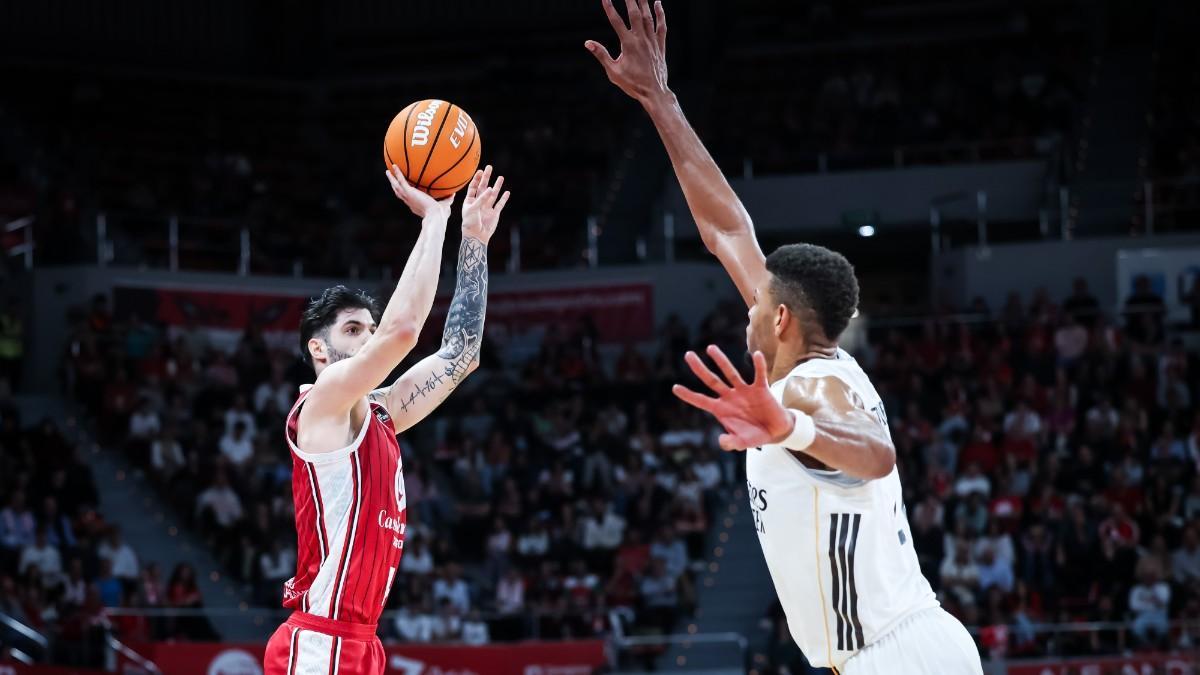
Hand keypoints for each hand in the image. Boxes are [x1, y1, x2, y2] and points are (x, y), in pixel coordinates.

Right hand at [386, 164, 452, 219]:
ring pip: (396, 187)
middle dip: (395, 186)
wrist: (436, 215)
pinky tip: (394, 166)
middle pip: (399, 193)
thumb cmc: (441, 214)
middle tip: (392, 180)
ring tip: (388, 172)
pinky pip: (401, 181)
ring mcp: (408, 197)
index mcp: (416, 205)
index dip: (406, 194)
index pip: (409, 199)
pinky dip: (397, 173)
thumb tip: (454, 193)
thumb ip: (448, 199)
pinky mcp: (409, 192)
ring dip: (392, 179)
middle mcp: (410, 201)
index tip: (405, 190)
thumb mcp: (445, 205)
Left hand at [460, 165, 509, 243]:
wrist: (476, 236)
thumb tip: (491, 188)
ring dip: (497, 186)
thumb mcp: (473, 209)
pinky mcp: (494, 214)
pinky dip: (503, 198)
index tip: (480, 171)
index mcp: (470, 201)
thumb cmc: (470, 223)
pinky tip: (507, 192)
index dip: (476, 179)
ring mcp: (487, 208)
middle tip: (489, 167)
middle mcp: (479, 203)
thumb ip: (481, 199)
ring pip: (493, 194)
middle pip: (483, 187)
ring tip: (501, 177)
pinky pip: (500, 204)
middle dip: (486, 178)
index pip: (473, 187)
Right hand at [585, 0, 669, 104]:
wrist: (653, 92)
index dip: (609, 8)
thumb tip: (587, 43)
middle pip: (634, 14)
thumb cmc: (632, 84)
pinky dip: (660, 13)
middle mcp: (641, 40)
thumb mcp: (613, 71)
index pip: (616, 22)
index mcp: (628, 45)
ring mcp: (652, 42)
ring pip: (648, 17)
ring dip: (643, 2)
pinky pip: (661, 26)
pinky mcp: (660, 45)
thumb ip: (601, 55)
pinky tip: (657, 3)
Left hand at [672, 346, 794, 450]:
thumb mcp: (742, 443)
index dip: (689, 395)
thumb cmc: (755, 436)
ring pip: (730, 373)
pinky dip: (758, 365)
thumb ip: (731, 443)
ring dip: (721, 361)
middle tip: (687, 354)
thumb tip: (722, 440)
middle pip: (711, 380)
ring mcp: (744, 391)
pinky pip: (759, 375)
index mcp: (721, 410)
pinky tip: (756, 355)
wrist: (775, 431)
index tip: (675, 388)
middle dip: (699, 369)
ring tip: (710, 348)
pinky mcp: (761, 389)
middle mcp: (730, 397)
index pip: (701, 400)